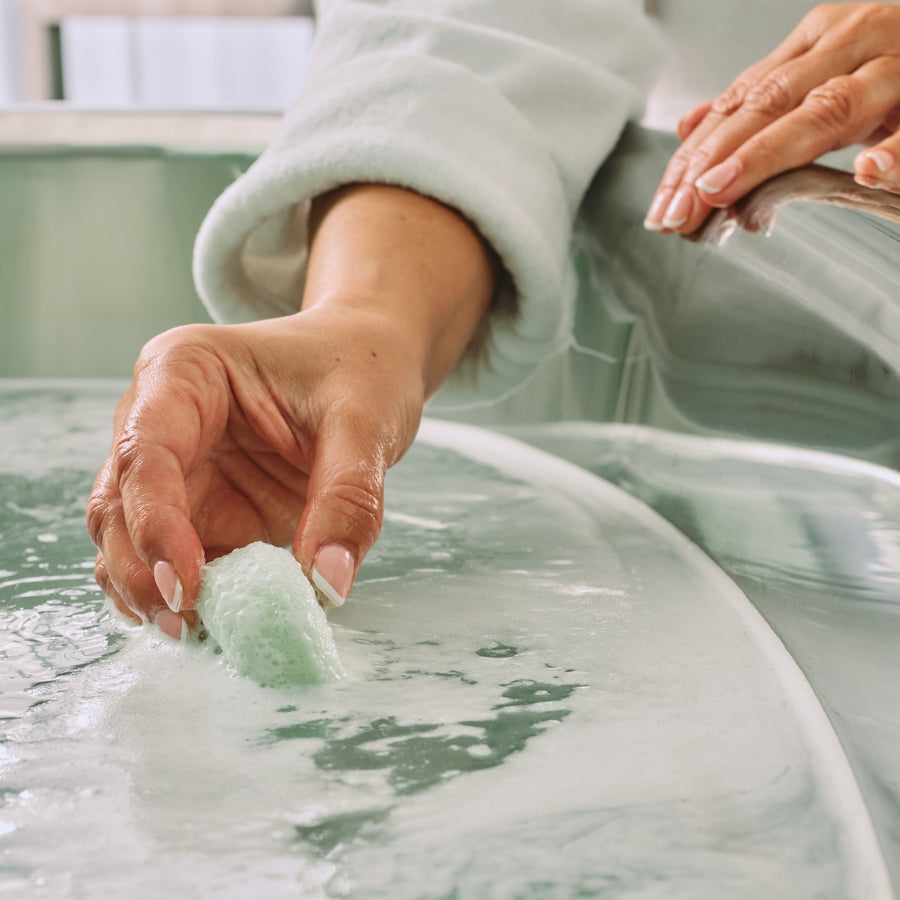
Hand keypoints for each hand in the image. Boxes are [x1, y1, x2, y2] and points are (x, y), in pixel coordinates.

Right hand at [87, 186, 493, 636]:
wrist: (371, 361)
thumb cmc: (360, 368)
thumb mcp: (366, 421)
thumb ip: (348, 498)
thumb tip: (326, 583)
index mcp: (185, 373)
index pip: (146, 451)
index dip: (156, 522)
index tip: (187, 584)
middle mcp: (163, 420)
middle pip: (120, 503)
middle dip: (144, 570)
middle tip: (188, 625)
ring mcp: (179, 470)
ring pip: (129, 539)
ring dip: (152, 591)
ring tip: (197, 633)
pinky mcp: (203, 510)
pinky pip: (176, 560)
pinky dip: (187, 596)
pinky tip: (211, 625)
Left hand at [644, 3, 899, 234]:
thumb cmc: (894, 61)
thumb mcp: (821, 72)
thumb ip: (761, 100)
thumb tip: (690, 125)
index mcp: (816, 42)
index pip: (738, 102)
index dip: (694, 155)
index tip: (662, 205)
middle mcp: (851, 42)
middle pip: (767, 104)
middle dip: (712, 162)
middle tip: (677, 213)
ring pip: (830, 107)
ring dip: (770, 151)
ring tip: (723, 189)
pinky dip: (899, 148)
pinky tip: (870, 171)